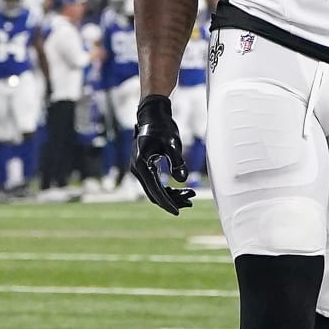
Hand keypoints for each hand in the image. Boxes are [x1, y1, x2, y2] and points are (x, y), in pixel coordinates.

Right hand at [130, 93, 194, 214]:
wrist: (152, 116)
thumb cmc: (162, 128)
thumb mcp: (172, 144)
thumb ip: (177, 162)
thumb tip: (183, 180)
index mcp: (141, 166)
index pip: (155, 191)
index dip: (167, 203)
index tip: (178, 212)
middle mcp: (137, 169)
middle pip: (154, 193)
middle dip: (172, 200)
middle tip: (191, 201)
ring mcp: (140, 169)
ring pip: (155, 189)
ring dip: (172, 194)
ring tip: (190, 194)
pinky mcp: (145, 166)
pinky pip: (155, 183)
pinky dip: (168, 187)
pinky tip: (182, 188)